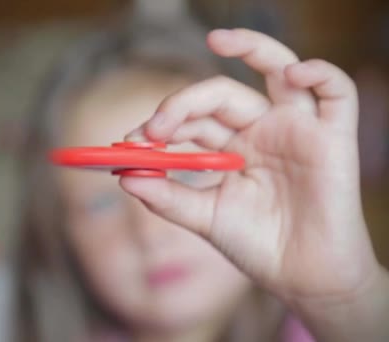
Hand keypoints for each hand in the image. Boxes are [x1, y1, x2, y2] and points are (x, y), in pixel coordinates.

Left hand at [119, 29, 380, 308]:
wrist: (303, 278)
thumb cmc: (257, 246)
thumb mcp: (204, 218)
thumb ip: (166, 196)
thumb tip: (124, 175)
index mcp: (231, 147)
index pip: (192, 119)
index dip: (161, 123)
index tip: (128, 144)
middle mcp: (261, 130)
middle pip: (220, 96)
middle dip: (182, 105)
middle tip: (153, 129)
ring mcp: (296, 128)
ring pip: (276, 69)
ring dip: (250, 46)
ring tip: (217, 39)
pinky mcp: (333, 135)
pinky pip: (335, 90)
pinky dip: (319, 73)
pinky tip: (293, 72)